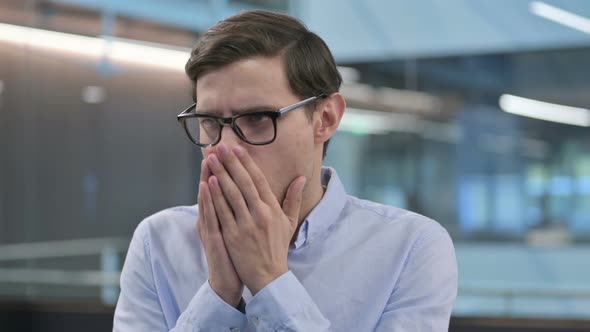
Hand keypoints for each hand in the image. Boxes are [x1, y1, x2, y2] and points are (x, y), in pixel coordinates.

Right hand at [197, 159, 243, 306]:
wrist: (230, 279)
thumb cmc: (239, 254)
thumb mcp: (242, 229)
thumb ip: (245, 210)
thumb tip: (253, 194)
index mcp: (224, 214)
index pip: (224, 187)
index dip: (226, 169)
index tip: (230, 150)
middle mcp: (215, 218)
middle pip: (214, 188)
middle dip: (215, 167)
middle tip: (215, 146)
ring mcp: (211, 226)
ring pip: (208, 197)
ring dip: (208, 176)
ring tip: (208, 157)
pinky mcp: (211, 237)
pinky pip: (209, 215)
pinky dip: (207, 199)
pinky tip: (206, 185)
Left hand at [205, 144, 305, 294]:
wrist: (269, 276)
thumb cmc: (277, 248)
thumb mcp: (289, 222)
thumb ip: (293, 199)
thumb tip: (302, 178)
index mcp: (272, 209)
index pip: (258, 180)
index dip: (247, 163)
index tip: (237, 148)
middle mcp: (260, 213)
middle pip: (244, 182)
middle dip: (231, 163)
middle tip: (220, 146)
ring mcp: (247, 224)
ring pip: (232, 194)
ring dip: (220, 174)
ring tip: (211, 159)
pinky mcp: (234, 235)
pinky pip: (224, 212)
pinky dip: (216, 196)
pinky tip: (209, 182)